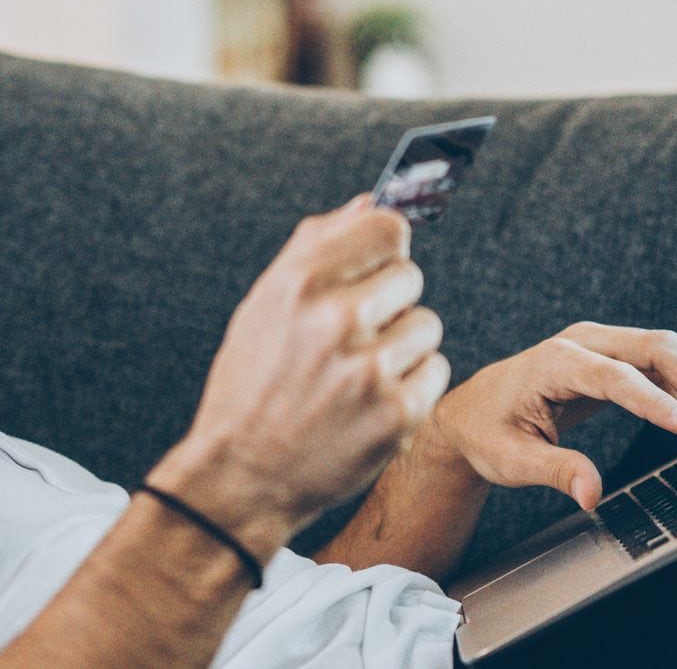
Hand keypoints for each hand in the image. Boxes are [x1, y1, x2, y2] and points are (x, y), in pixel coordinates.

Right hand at [150, 195, 448, 551]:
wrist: (240, 475)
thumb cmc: (253, 383)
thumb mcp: (264, 304)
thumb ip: (317, 245)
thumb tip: (371, 201)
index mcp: (300, 281)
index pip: (388, 227)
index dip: (383, 248)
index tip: (374, 268)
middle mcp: (337, 318)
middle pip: (410, 277)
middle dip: (388, 303)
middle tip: (351, 339)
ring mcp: (370, 368)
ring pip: (427, 326)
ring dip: (402, 347)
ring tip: (357, 376)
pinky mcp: (397, 414)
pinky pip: (435, 371)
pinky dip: (411, 387)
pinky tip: (370, 404)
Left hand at [419, 322, 676, 509]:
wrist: (471, 413)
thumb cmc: (486, 432)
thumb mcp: (511, 459)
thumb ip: (554, 471)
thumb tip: (592, 495)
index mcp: (553, 362)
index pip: (617, 377)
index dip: (657, 402)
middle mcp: (581, 343)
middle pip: (656, 348)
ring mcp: (599, 347)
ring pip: (665, 356)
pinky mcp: (610, 361)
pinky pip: (657, 371)